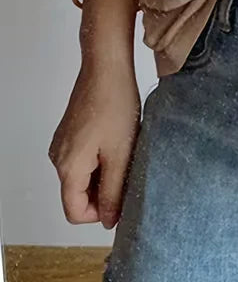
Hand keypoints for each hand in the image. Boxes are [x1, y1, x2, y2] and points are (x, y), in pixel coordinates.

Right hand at [48, 59, 140, 228]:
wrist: (107, 67)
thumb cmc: (114, 104)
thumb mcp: (120, 153)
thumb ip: (113, 190)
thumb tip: (108, 220)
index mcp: (67, 168)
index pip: (75, 212)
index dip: (100, 213)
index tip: (124, 197)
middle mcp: (58, 158)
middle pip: (77, 194)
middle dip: (104, 191)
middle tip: (129, 170)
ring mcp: (62, 144)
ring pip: (82, 175)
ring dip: (104, 172)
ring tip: (125, 151)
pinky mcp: (70, 132)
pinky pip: (83, 158)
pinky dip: (100, 158)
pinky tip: (118, 140)